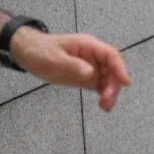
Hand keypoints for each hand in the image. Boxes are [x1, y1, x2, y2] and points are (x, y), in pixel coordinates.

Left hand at [11, 29, 131, 111]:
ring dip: (110, 92)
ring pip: (108, 79)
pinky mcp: (85, 77)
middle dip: (113, 85)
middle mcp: (93, 56)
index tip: (126, 83)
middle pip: (112, 69)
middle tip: (107, 101)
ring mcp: (90, 66)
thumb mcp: (54, 58)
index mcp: (89, 46)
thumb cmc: (40, 51)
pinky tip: (104, 105)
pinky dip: (104, 95)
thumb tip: (91, 73)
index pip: (111, 55)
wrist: (28, 52)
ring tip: (105, 107)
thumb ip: (73, 65)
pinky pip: (99, 85)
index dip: (120, 68)